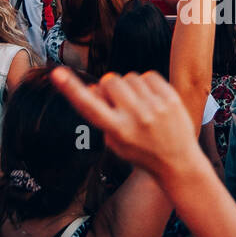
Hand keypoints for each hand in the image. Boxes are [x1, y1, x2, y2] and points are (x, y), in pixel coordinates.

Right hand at [50, 67, 205, 183]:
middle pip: (110, 81)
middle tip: (117, 102)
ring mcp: (155, 107)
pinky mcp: (170, 98)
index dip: (70, 89)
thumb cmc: (141, 152)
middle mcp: (135, 117)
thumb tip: (92, 88)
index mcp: (117, 131)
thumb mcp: (115, 142)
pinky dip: (146, 84)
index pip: (88, 106)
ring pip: (129, 77)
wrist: (178, 163)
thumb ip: (102, 116)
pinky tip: (150, 99)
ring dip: (128, 86)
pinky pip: (148, 75)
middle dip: (109, 87)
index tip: (56, 74)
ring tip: (137, 104)